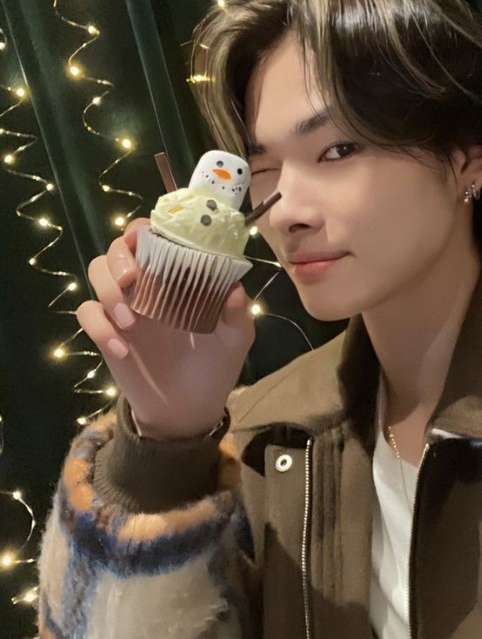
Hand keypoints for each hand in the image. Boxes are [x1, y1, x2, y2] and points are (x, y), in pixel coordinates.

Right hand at [76, 218, 254, 438]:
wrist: (189, 409)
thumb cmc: (216, 365)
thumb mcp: (236, 340)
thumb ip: (238, 314)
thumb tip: (235, 289)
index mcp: (178, 275)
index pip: (154, 236)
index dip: (144, 228)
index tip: (145, 236)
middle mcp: (148, 283)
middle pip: (118, 248)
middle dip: (119, 256)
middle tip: (132, 279)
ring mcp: (124, 306)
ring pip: (97, 271)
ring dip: (108, 290)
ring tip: (131, 322)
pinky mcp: (106, 332)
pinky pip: (87, 313)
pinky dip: (98, 326)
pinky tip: (122, 349)